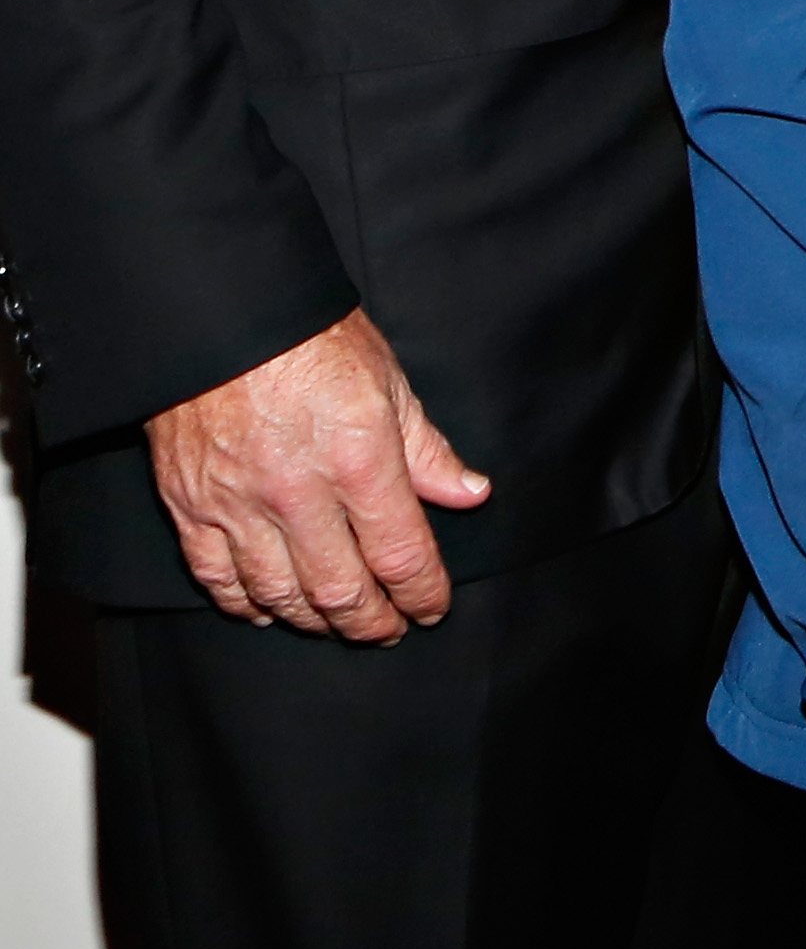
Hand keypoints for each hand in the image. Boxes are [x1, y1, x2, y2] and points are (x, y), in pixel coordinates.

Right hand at [145, 309, 490, 639]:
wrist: (222, 318)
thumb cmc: (311, 341)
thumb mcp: (390, 383)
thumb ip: (427, 451)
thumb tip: (471, 494)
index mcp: (359, 462)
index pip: (400, 555)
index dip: (422, 594)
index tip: (431, 609)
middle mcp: (299, 495)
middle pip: (340, 590)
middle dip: (371, 622)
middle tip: (387, 630)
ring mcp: (238, 506)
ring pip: (279, 594)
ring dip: (313, 620)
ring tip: (337, 623)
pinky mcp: (190, 507)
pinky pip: (216, 577)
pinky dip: (245, 603)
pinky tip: (267, 610)